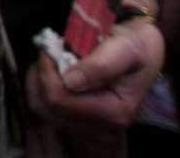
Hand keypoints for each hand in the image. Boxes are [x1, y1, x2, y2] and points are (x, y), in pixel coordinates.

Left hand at [25, 19, 163, 153]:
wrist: (142, 54)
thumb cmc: (136, 47)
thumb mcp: (127, 48)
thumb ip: (101, 65)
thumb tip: (70, 81)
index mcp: (115, 113)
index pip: (59, 98)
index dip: (47, 69)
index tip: (53, 47)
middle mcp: (102, 130)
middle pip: (45, 106)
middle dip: (41, 74)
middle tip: (52, 53)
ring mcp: (89, 131)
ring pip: (40, 108)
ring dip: (38, 80)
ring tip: (53, 62)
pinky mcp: (78, 126)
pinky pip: (44, 109)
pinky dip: (40, 87)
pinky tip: (54, 73)